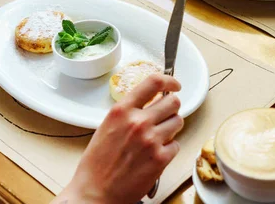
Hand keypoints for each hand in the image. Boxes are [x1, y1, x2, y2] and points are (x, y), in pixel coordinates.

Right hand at [53, 74, 183, 203]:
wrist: (95, 192)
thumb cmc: (97, 163)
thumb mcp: (107, 126)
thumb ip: (128, 112)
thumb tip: (149, 103)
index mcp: (122, 110)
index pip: (154, 82)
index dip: (169, 81)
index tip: (175, 85)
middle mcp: (138, 121)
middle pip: (173, 102)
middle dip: (171, 108)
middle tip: (165, 116)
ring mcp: (151, 140)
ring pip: (178, 122)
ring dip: (171, 128)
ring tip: (158, 138)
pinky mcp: (160, 158)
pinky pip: (177, 145)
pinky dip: (170, 149)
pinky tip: (156, 154)